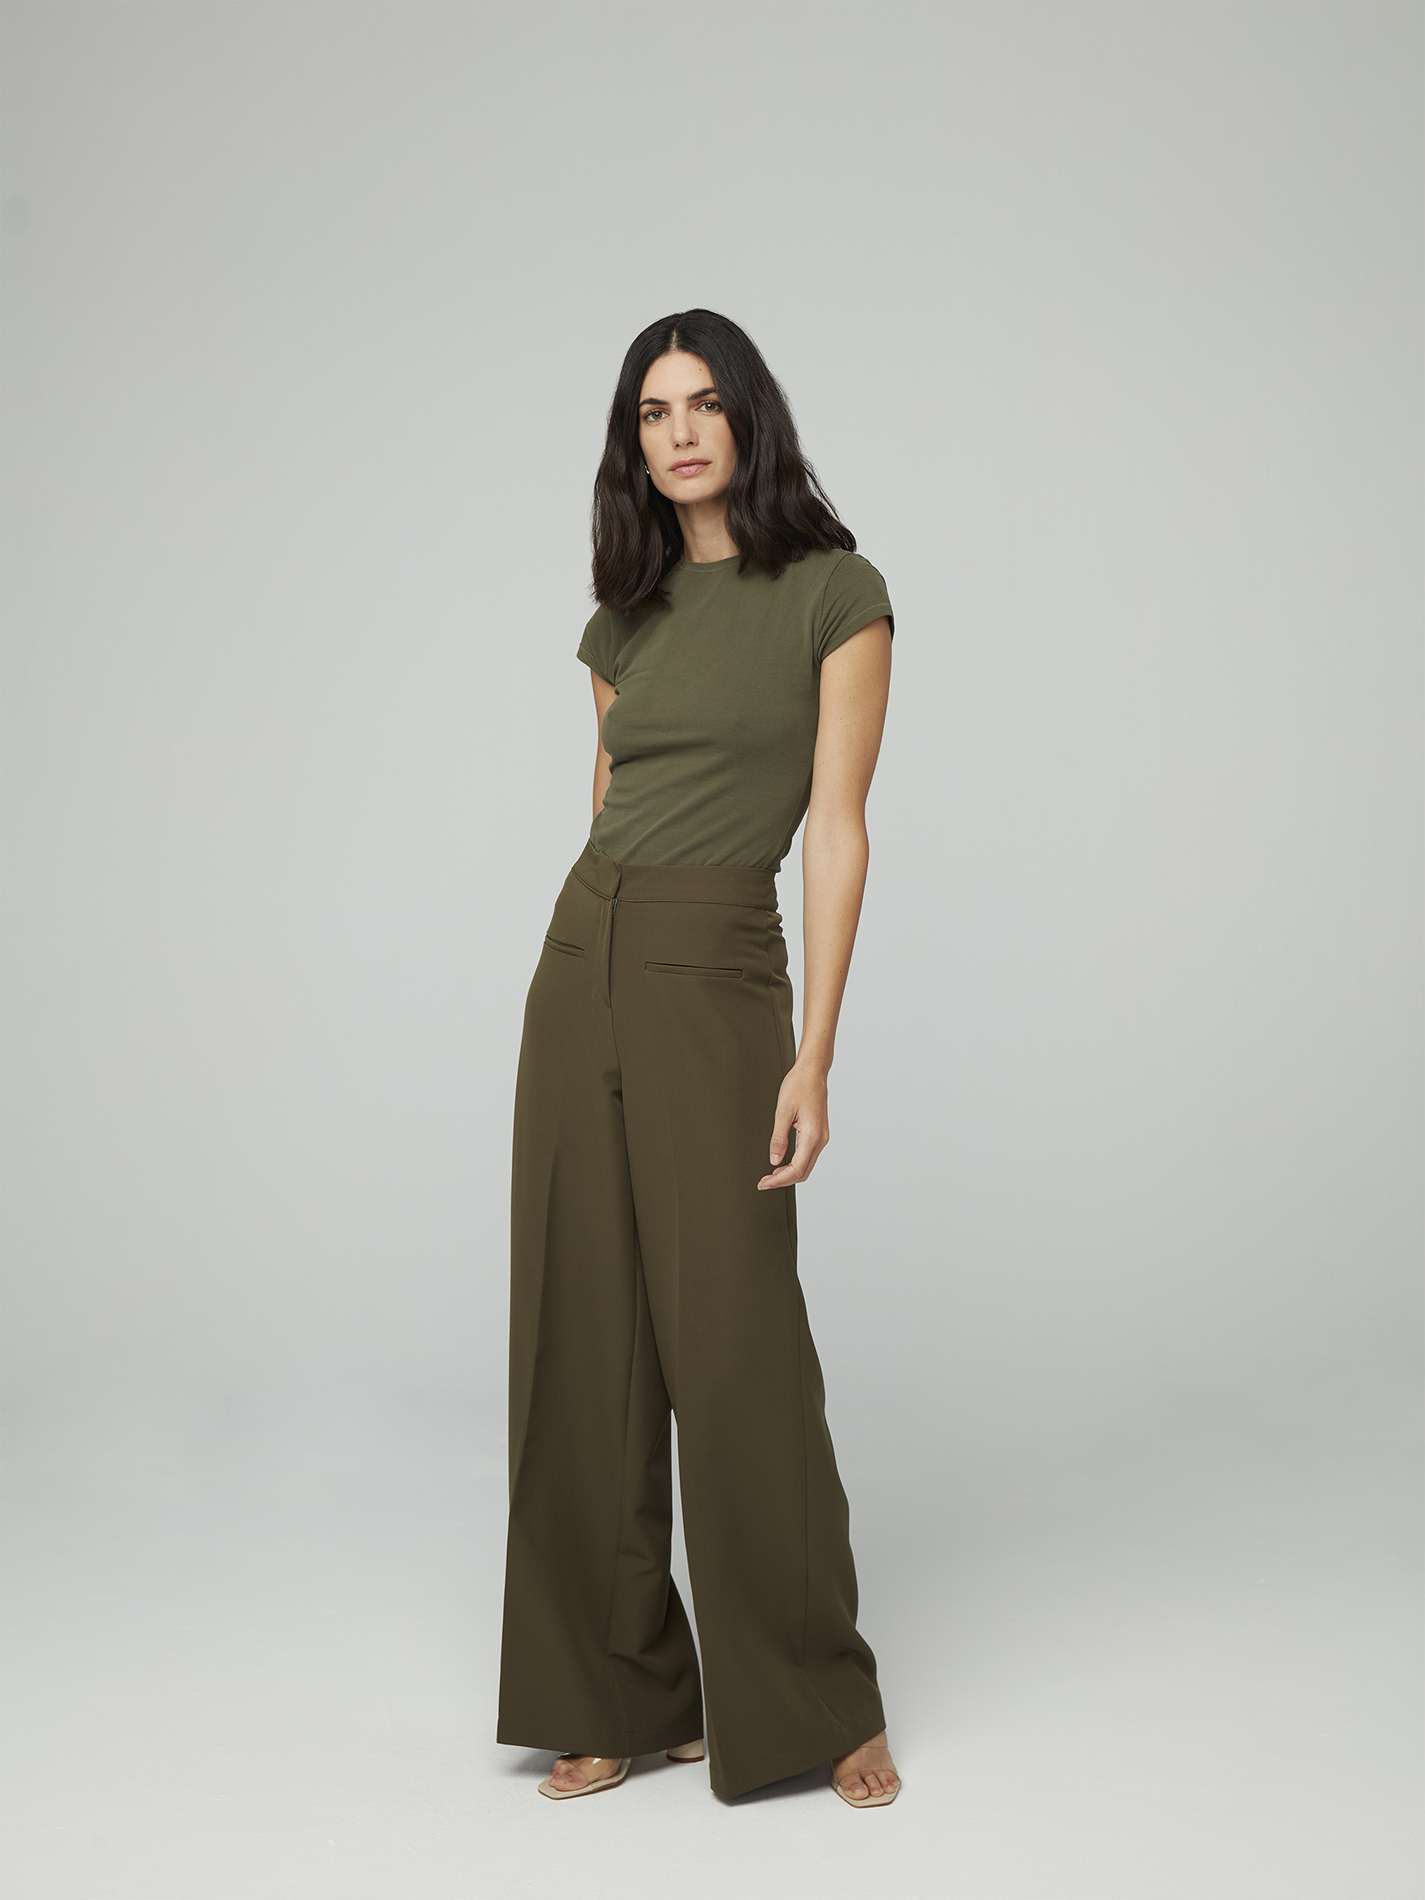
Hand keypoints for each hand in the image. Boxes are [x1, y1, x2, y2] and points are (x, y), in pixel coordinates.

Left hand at [757, 1059, 828, 1188]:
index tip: (764, 1183)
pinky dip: (795, 1164)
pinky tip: (782, 1163)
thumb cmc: (799, 1085)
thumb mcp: (783, 1111)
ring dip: (789, 1174)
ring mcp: (821, 1137)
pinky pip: (808, 1156)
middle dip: (783, 1181)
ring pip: (806, 1166)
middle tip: (764, 1183)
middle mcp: (820, 1139)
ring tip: (770, 1176)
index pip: (796, 1169)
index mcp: (812, 1135)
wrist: (812, 1071)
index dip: (779, 1180)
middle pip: (803, 1172)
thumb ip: (778, 1138)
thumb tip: (774, 1160)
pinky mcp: (818, 1133)